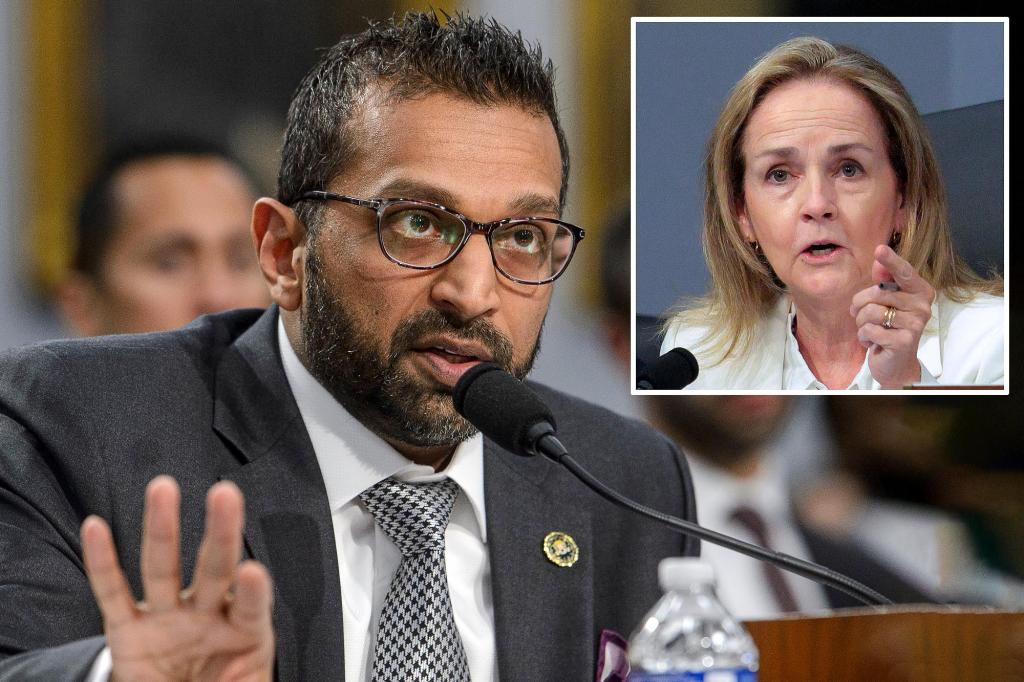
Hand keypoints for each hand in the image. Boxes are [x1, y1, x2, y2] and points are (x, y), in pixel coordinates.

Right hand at [81, 476, 274, 680]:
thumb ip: (248, 676)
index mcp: (244, 632)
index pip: (251, 606)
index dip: (252, 590)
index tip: (254, 570)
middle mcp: (206, 616)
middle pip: (215, 569)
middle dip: (220, 532)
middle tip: (225, 493)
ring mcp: (167, 620)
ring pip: (163, 568)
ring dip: (162, 528)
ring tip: (163, 489)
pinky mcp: (128, 632)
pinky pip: (113, 594)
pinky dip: (102, 563)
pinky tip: (97, 529)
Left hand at [850, 244, 934, 388]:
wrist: (896, 363)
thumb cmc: (889, 327)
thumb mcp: (886, 302)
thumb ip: (884, 281)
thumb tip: (879, 261)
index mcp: (920, 291)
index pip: (904, 272)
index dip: (891, 261)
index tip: (879, 249)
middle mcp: (922, 306)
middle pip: (876, 294)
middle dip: (860, 305)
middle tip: (862, 316)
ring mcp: (915, 324)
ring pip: (870, 312)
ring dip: (861, 323)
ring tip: (871, 330)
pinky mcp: (904, 341)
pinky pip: (869, 330)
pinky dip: (864, 336)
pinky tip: (873, 342)